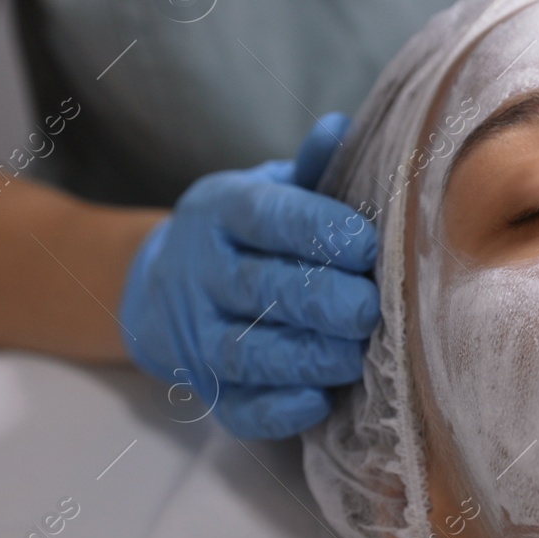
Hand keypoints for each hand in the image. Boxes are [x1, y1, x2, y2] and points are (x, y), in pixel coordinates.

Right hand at [119, 113, 378, 436]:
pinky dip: (277, 410)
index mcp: (223, 213)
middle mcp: (203, 272)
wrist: (167, 284)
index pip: (268, 217)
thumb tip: (341, 127)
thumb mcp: (271, 189)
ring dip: (306, 356)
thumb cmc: (251, 233)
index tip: (369, 246)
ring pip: (247, 351)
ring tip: (356, 355)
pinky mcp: (208, 387)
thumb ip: (312, 168)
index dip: (319, 231)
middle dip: (321, 300)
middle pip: (260, 288)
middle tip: (372, 308)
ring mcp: (199, 334)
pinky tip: (318, 401)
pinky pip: (238, 407)